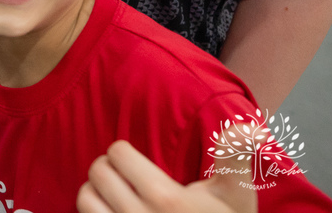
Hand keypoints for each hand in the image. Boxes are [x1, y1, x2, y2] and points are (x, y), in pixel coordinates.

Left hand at [78, 141, 256, 212]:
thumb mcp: (236, 194)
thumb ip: (234, 156)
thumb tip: (246, 126)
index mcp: (165, 198)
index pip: (118, 153)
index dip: (125, 153)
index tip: (136, 161)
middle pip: (98, 172)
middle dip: (109, 168)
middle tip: (124, 175)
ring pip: (85, 198)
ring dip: (95, 191)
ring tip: (113, 192)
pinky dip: (95, 212)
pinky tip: (111, 212)